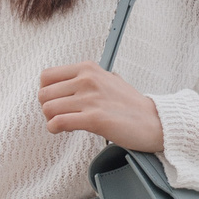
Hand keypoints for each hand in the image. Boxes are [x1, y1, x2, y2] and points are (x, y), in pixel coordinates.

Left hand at [38, 62, 164, 152]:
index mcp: (88, 68)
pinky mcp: (94, 119)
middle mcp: (87, 80)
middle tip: (59, 116)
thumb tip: (66, 83)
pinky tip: (64, 130)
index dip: (46, 92)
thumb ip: (87, 78)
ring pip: (48, 108)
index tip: (56, 101)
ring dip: (51, 120)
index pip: (46, 76)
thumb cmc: (131, 104)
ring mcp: (90, 99)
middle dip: (47, 108)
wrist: (154, 121)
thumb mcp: (108, 79)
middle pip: (43, 94)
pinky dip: (55, 128)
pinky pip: (58, 122)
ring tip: (64, 124)